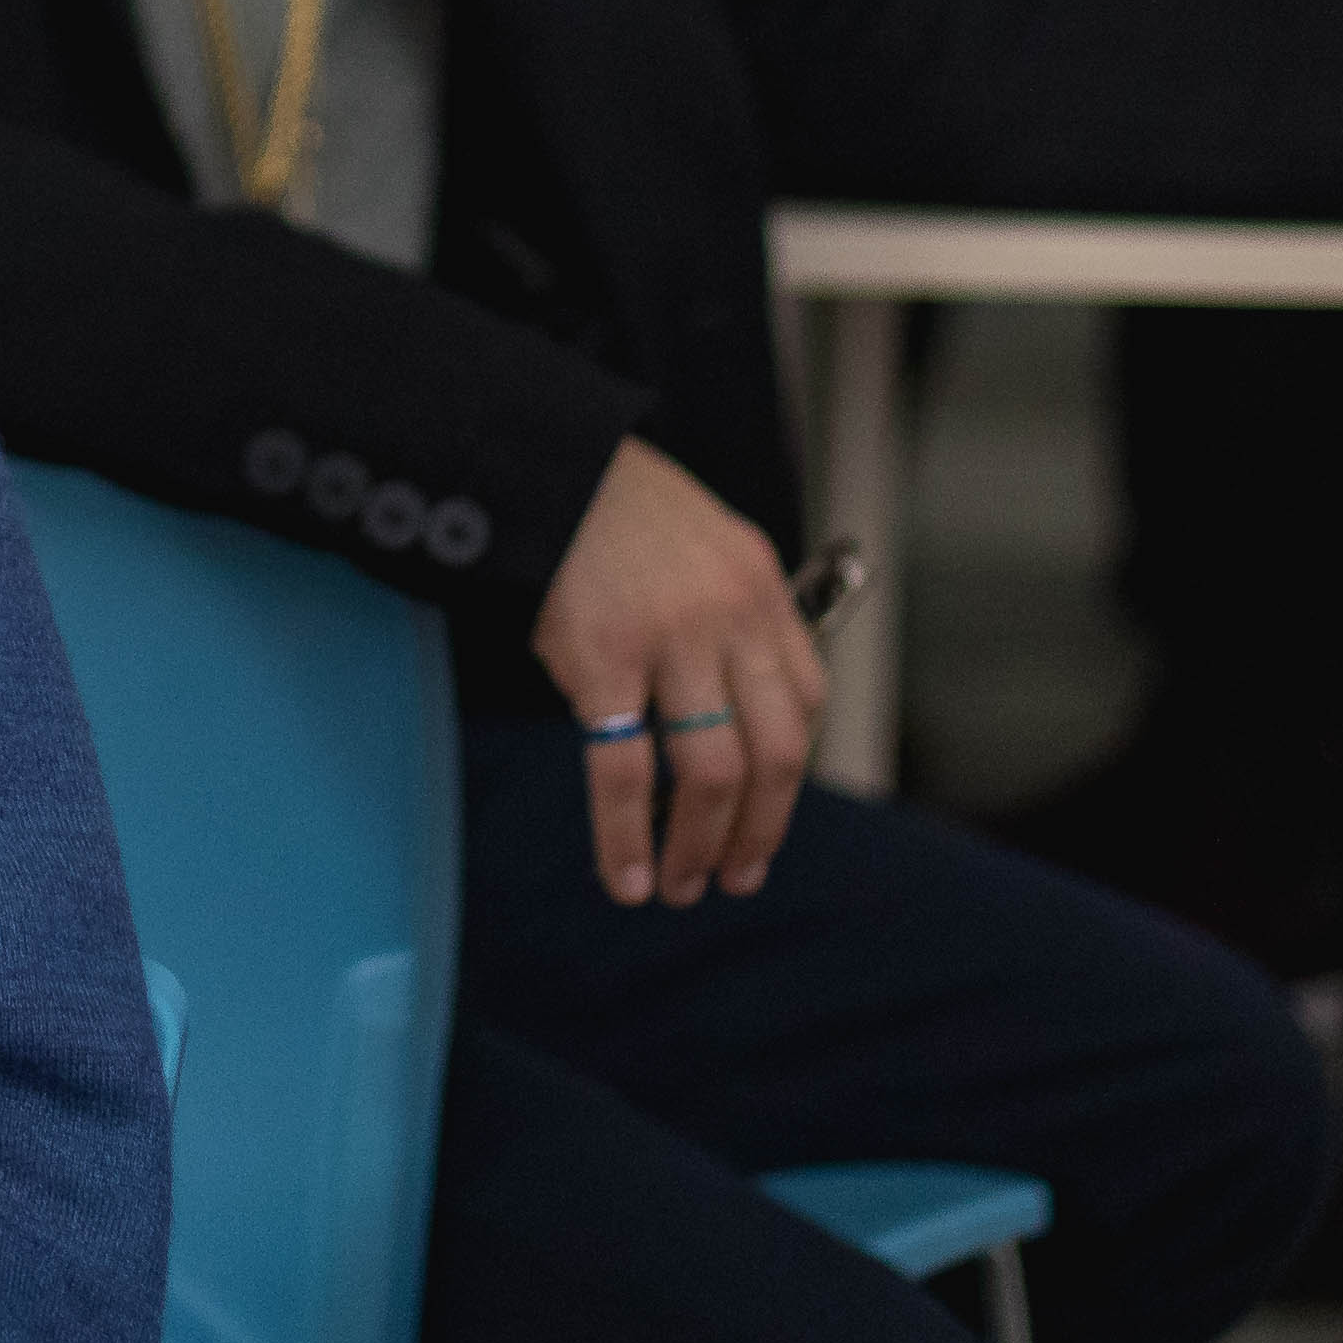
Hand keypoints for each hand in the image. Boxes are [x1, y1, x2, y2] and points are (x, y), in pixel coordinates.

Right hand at [532, 437, 826, 908]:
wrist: (538, 457)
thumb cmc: (608, 505)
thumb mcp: (698, 542)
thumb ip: (724, 614)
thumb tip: (725, 704)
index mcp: (759, 589)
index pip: (805, 705)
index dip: (787, 778)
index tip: (762, 818)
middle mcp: (731, 617)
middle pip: (776, 755)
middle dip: (758, 832)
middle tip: (733, 877)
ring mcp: (672, 639)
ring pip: (713, 773)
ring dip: (700, 845)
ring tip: (679, 886)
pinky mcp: (605, 657)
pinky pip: (625, 769)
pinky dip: (627, 835)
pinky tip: (626, 875)